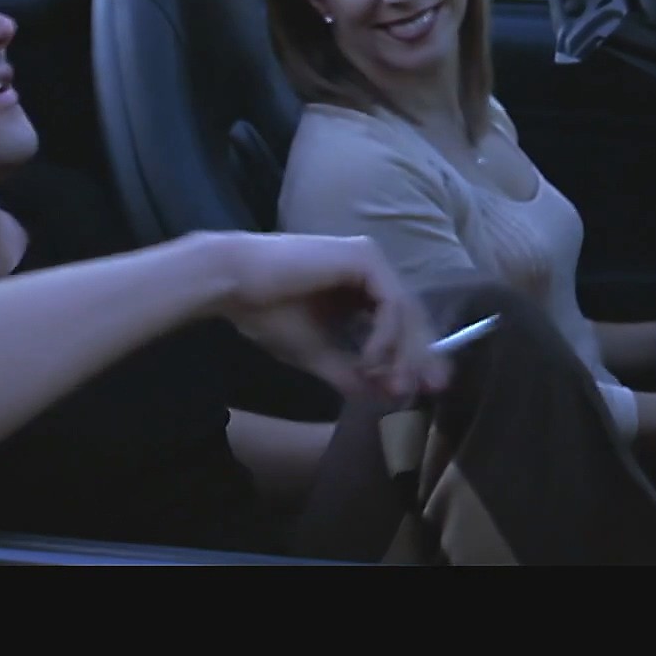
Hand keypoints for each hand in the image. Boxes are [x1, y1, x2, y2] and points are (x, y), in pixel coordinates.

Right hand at [208, 232, 451, 401]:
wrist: (233, 283)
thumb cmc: (267, 312)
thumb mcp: (315, 353)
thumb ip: (350, 372)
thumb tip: (383, 396)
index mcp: (358, 287)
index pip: (399, 322)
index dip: (412, 357)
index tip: (418, 391)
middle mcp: (370, 269)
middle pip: (410, 316)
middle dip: (418, 357)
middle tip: (422, 391)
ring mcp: (369, 260)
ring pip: (406, 311)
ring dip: (402, 352)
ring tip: (391, 383)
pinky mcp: (364, 258)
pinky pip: (391, 303)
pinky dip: (385, 336)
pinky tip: (368, 360)